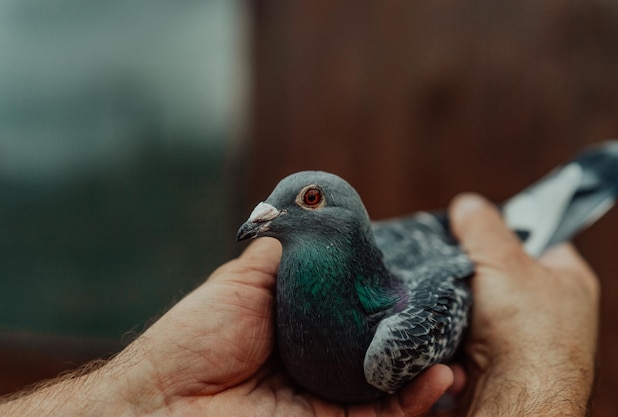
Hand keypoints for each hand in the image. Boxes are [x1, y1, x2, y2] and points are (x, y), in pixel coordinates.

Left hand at [0, 238, 454, 416]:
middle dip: (413, 331)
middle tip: (449, 310)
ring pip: (390, 382)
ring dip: (426, 364)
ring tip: (455, 342)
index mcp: (299, 324)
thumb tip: (306, 216)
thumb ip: (282, 253)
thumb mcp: (244, 280)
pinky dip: (417, 399)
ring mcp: (328, 396)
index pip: (353, 308)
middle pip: (377, 345)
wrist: (168, 399)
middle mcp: (318, 361)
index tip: (415, 275)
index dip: (384, 294)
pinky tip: (441, 375)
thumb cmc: (197, 334)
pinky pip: (386, 414)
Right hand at [447, 194, 598, 416]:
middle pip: (500, 272)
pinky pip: (461, 331)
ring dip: (455, 299)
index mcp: (567, 280)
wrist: (512, 397)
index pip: (537, 237)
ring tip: (442, 293)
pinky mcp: (490, 361)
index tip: (475, 225)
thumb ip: (483, 226)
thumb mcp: (504, 259)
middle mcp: (548, 311)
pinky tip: (441, 323)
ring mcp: (519, 339)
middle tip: (450, 260)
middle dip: (471, 268)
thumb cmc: (526, 330)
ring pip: (475, 303)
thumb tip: (467, 204)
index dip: (506, 227)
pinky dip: (448, 326)